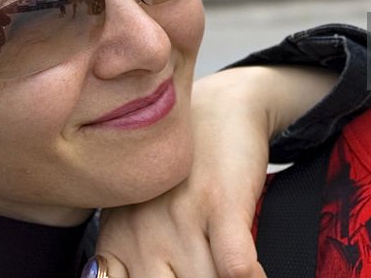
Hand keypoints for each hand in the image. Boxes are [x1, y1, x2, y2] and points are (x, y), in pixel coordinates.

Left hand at [96, 65, 334, 276]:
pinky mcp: (222, 204)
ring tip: (228, 270)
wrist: (218, 109)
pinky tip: (253, 274)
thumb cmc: (178, 176)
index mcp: (117, 243)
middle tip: (201, 270)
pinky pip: (235, 266)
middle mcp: (142, 233)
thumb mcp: (135, 217)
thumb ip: (125, 263)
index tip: (172, 274)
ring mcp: (181, 217)